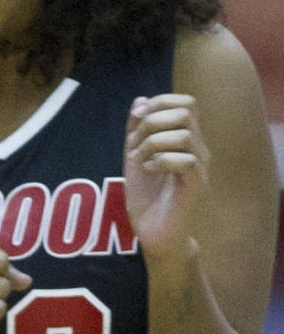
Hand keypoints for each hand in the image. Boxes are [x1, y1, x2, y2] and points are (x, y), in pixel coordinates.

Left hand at [126, 93, 206, 258]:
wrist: (154, 234)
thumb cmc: (147, 198)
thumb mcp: (134, 158)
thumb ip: (136, 130)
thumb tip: (140, 100)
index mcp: (186, 139)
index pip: (186, 102)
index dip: (159, 103)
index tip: (136, 121)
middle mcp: (197, 149)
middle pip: (186, 111)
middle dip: (152, 121)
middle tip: (135, 143)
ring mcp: (199, 166)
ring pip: (185, 134)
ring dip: (153, 142)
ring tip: (140, 159)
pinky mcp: (196, 186)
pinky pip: (185, 161)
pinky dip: (161, 161)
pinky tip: (148, 170)